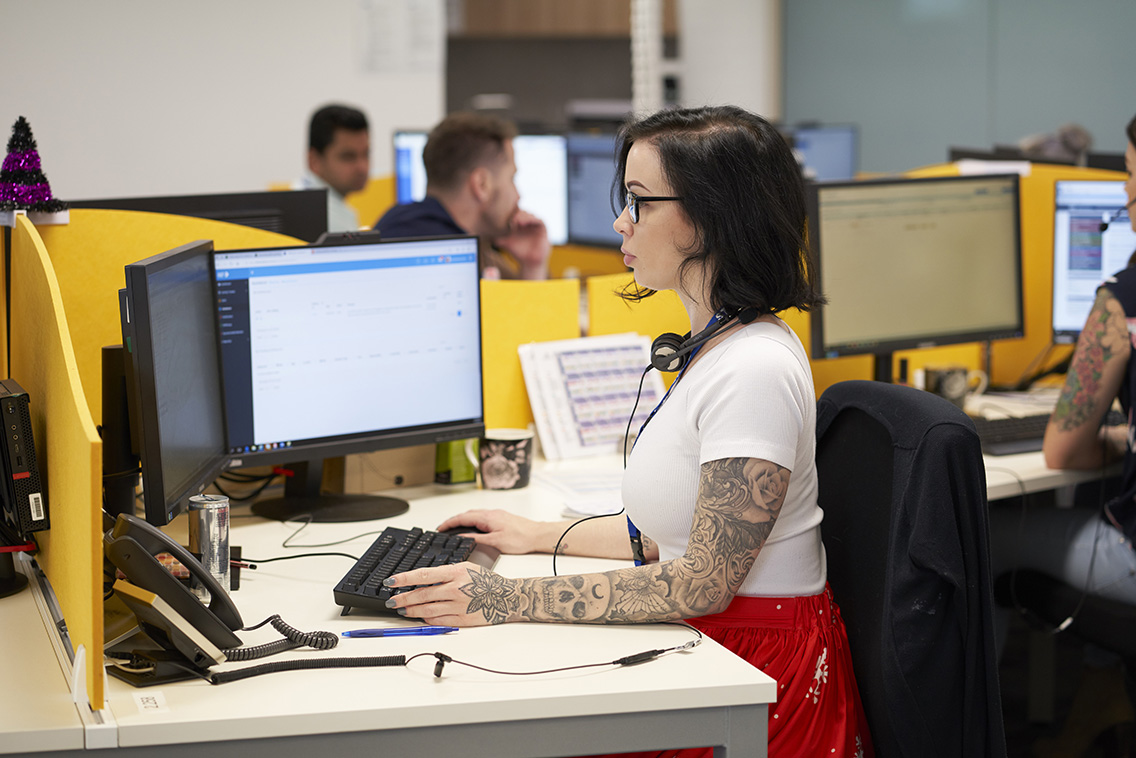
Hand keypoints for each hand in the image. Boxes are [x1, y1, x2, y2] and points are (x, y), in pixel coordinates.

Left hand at [385, 562, 519, 625]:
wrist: (506, 597)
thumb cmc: (486, 581)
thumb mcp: (466, 567)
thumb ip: (445, 572)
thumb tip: (422, 578)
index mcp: (455, 572)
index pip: (423, 575)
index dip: (404, 579)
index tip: (390, 581)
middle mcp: (455, 589)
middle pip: (422, 595)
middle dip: (402, 598)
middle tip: (391, 600)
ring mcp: (458, 605)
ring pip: (427, 609)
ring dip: (411, 610)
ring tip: (401, 609)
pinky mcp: (461, 619)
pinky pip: (438, 621)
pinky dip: (426, 619)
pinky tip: (419, 617)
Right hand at [436, 509, 546, 554]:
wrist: (538, 535)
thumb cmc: (521, 538)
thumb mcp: (495, 542)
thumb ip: (477, 540)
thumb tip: (462, 538)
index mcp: (487, 517)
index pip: (462, 518)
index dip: (449, 523)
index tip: (440, 528)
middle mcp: (491, 513)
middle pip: (466, 514)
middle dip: (453, 521)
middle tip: (444, 529)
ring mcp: (496, 514)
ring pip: (474, 515)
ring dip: (463, 520)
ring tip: (454, 529)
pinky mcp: (501, 518)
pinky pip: (482, 517)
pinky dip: (472, 521)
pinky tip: (473, 528)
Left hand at [493, 209, 549, 279]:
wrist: (530, 262)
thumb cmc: (518, 252)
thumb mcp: (506, 244)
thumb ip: (498, 239)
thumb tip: (487, 236)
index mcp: (519, 224)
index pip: (515, 214)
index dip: (510, 214)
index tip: (504, 217)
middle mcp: (527, 222)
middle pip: (523, 212)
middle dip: (517, 214)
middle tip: (511, 218)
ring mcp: (535, 225)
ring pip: (530, 215)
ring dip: (523, 216)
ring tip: (516, 220)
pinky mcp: (542, 228)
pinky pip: (539, 221)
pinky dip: (532, 220)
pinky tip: (524, 223)